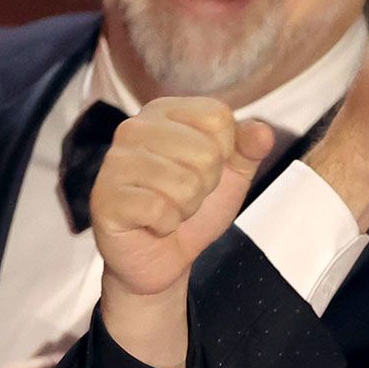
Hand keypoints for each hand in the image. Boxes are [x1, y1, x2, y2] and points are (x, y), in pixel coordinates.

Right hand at [89, 98, 278, 299]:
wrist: (163, 256)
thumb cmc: (191, 207)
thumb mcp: (231, 174)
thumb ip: (248, 148)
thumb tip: (263, 134)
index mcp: (164, 111)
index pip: (217, 117)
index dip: (224, 152)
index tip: (202, 169)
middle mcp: (134, 128)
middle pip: (206, 152)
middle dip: (205, 186)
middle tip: (183, 196)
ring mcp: (115, 163)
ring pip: (184, 184)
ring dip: (186, 208)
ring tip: (168, 209)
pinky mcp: (105, 199)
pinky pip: (159, 210)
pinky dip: (166, 225)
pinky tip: (152, 224)